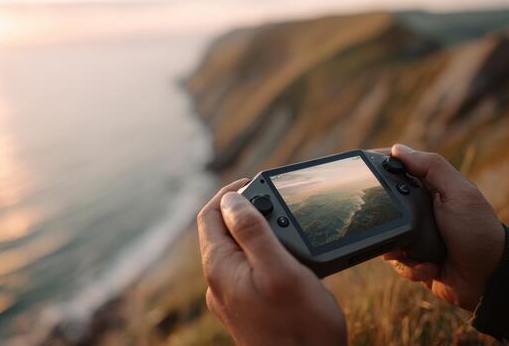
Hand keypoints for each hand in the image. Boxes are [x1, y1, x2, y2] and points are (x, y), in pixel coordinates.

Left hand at [197, 179, 346, 345]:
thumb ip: (252, 232)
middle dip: (245, 211)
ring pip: (236, 250)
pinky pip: (247, 269)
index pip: (209, 216)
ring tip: (284, 226)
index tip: (253, 181)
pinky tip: (286, 257)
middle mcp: (219, 282)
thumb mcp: (279, 269)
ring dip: (256, 231)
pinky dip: (262, 253)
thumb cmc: (299, 326)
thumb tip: (230, 200)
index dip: (228, 193)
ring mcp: (231, 296)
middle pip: (221, 232)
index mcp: (220, 267)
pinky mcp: (247, 307)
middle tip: (275, 202)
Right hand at [382, 144, 505, 310]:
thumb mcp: (459, 193)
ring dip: (399, 249)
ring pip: (385, 236)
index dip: (377, 170)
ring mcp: (415, 235)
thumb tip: (397, 149)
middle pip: (383, 206)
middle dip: (385, 220)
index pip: (396, 172)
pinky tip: (430, 267)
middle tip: (395, 227)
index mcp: (428, 189)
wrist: (488, 278)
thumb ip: (432, 168)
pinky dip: (411, 267)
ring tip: (416, 254)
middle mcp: (419, 210)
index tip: (361, 174)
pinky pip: (396, 262)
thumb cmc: (477, 232)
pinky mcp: (413, 259)